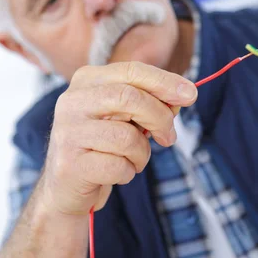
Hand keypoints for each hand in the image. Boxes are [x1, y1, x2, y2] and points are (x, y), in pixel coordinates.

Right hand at [40, 61, 197, 214]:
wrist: (66, 186)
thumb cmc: (103, 145)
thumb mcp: (126, 117)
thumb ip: (150, 102)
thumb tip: (184, 95)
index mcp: (87, 80)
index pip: (132, 71)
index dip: (165, 82)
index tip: (191, 95)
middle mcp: (72, 101)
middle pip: (131, 98)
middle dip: (160, 118)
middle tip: (169, 138)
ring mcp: (67, 132)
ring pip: (127, 137)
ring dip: (141, 154)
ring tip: (133, 160)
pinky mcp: (69, 164)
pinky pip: (118, 166)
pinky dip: (127, 173)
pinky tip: (115, 173)